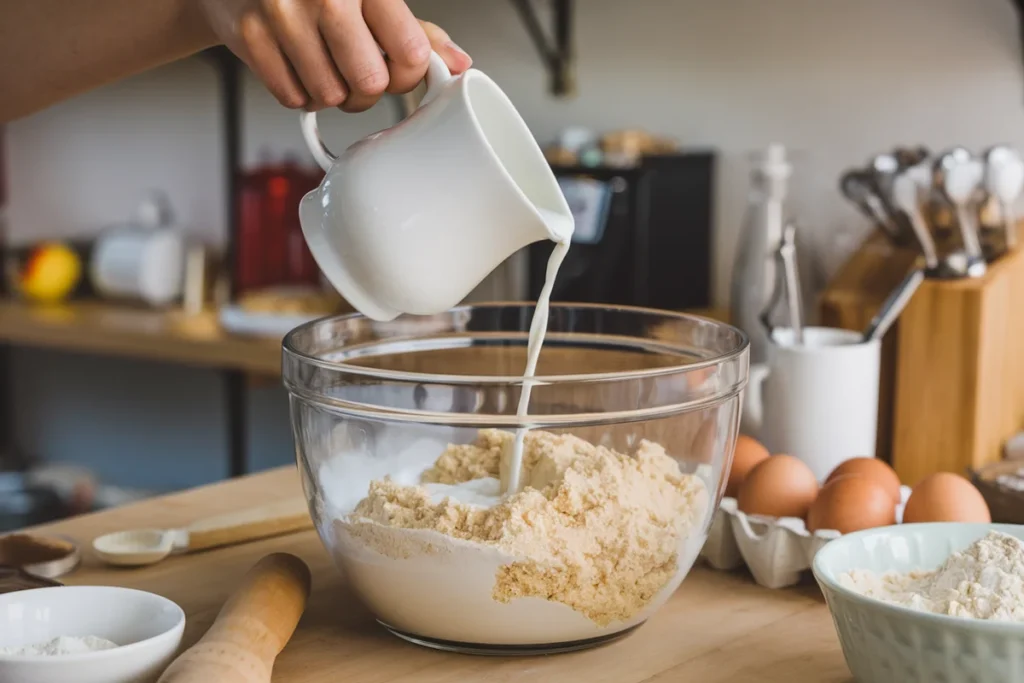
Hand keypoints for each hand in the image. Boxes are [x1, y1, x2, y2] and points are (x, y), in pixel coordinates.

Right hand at [199, 0, 471, 111]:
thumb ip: (416, 30)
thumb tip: (457, 64)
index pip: (410, 53)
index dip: (408, 75)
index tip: (399, 71)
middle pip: (369, 83)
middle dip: (367, 90)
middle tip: (358, 73)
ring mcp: (283, 13)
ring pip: (329, 96)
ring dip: (331, 94)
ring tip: (324, 65)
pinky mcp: (250, 35)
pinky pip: (292, 97)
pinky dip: (299, 93)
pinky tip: (297, 65)